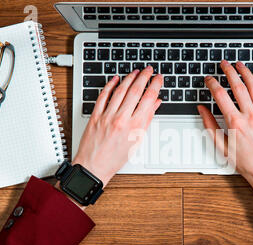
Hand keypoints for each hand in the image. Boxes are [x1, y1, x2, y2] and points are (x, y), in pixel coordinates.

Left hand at [73, 66, 162, 186]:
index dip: (155, 85)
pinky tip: (115, 79)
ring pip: (120, 91)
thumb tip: (155, 105)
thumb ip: (146, 120)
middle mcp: (121, 119)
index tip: (158, 78)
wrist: (94, 166)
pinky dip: (110, 85)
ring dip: (129, 78)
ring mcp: (107, 116)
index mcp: (134, 126)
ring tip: (135, 72)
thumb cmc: (116, 158)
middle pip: (135, 91)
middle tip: (148, 70)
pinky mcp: (95, 115)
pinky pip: (103, 96)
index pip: (148, 99)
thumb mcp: (137, 141)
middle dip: (144, 77)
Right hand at [198, 60, 252, 206]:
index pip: (220, 95)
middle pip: (238, 86)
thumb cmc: (246, 162)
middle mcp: (250, 116)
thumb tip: (202, 110)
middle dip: (229, 71)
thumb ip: (210, 126)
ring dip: (246, 73)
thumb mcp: (221, 146)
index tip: (209, 79)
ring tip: (239, 64)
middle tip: (224, 64)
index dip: (212, 84)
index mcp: (235, 123)